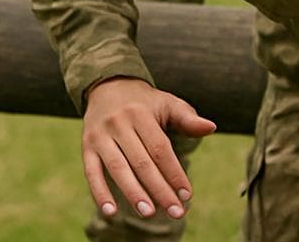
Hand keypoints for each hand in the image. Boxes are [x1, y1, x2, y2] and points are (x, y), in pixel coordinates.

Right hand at [82, 76, 215, 223]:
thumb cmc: (144, 102)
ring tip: (149, 213)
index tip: (187, 195)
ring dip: (133, 193)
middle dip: (159, 189)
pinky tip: (110, 212)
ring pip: (117, 168)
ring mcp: (100, 135)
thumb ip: (188, 118)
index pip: (160, 148)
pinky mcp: (87, 146)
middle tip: (175, 212)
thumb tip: (211, 127)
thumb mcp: (166, 103)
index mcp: (141, 113)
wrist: (107, 86)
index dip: (174, 172)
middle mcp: (118, 123)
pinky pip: (91, 172)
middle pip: (141, 162)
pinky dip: (100, 193)